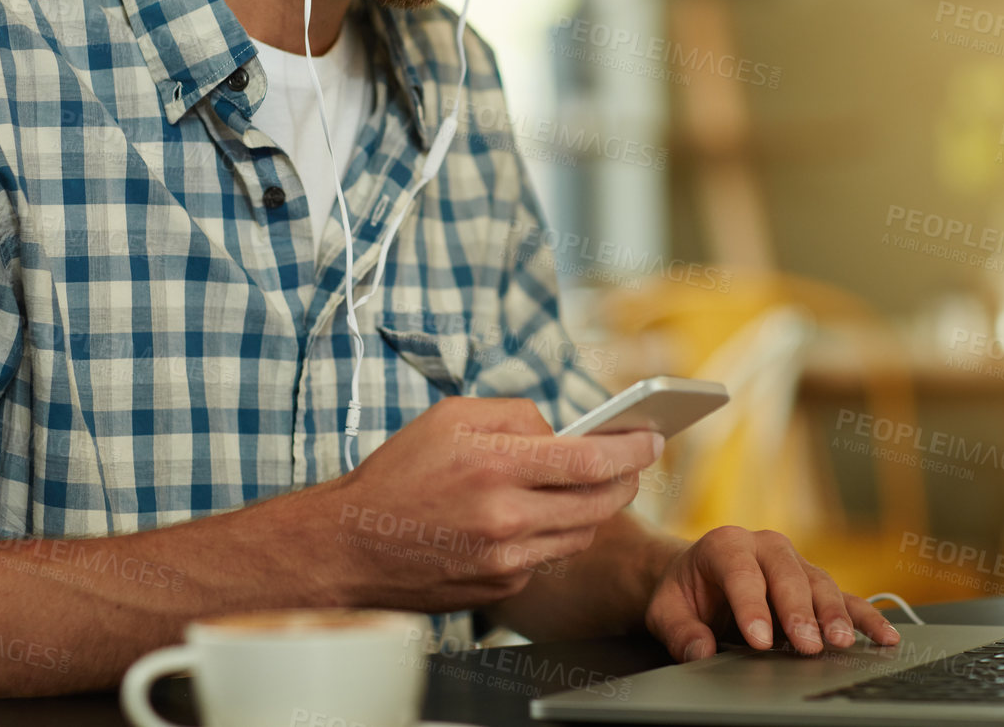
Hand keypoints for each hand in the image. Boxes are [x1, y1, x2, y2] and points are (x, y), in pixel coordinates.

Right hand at [326, 396, 662, 611]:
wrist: (350, 545)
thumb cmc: (399, 472)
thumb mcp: (451, 416)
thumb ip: (516, 414)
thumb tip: (563, 430)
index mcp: (495, 465)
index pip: (590, 457)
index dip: (631, 448)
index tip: (652, 439)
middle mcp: (505, 517)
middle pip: (600, 501)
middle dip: (625, 479)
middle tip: (630, 463)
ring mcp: (505, 559)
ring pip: (582, 533)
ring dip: (593, 508)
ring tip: (583, 486)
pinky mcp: (501, 588)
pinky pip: (548, 557)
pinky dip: (552, 534)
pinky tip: (533, 517)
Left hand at [644, 526, 901, 660]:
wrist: (697, 575)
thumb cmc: (685, 592)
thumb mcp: (667, 610)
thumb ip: (681, 631)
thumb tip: (700, 652)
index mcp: (725, 545)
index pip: (741, 573)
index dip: (752, 606)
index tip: (760, 640)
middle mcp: (765, 546)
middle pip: (787, 575)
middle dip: (798, 612)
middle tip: (807, 645)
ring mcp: (795, 563)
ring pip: (819, 583)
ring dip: (833, 615)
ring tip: (840, 643)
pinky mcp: (815, 584)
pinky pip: (846, 598)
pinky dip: (865, 617)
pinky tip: (884, 637)